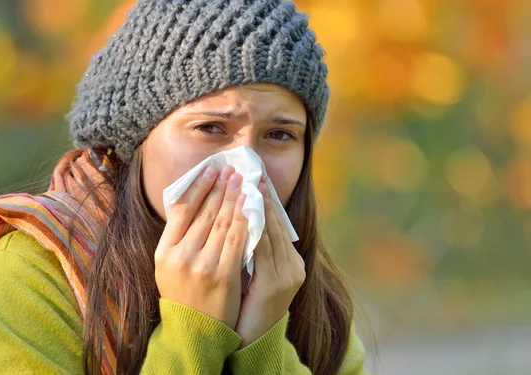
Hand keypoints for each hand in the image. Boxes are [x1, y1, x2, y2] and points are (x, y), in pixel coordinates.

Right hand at [154, 165, 248, 328]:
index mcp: (164, 251)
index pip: (182, 209)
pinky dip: (245, 220)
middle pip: (204, 212)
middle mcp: (180, 256)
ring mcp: (202, 265)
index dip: (199, 186)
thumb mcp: (168, 266)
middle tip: (232, 169)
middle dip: (220, 187)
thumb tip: (192, 202)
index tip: (211, 170)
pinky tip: (252, 206)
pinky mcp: (223, 275)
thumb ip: (178, 237)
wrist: (195, 330)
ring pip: (222, 222)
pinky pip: (237, 240)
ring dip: (235, 198)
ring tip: (244, 181)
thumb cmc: (183, 293)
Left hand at [234, 179, 305, 347]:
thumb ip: (253, 251)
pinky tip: (245, 212)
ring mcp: (288, 275)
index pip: (276, 224)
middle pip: (276, 224)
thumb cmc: (248, 307)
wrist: (253, 341)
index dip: (265, 201)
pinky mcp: (276, 283)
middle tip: (250, 172)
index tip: (254, 179)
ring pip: (270, 232)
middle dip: (262, 197)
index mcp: (291, 263)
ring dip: (258, 206)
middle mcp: (293, 266)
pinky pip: (263, 248)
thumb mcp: (255, 275)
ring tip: (247, 184)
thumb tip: (239, 221)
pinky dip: (254, 227)